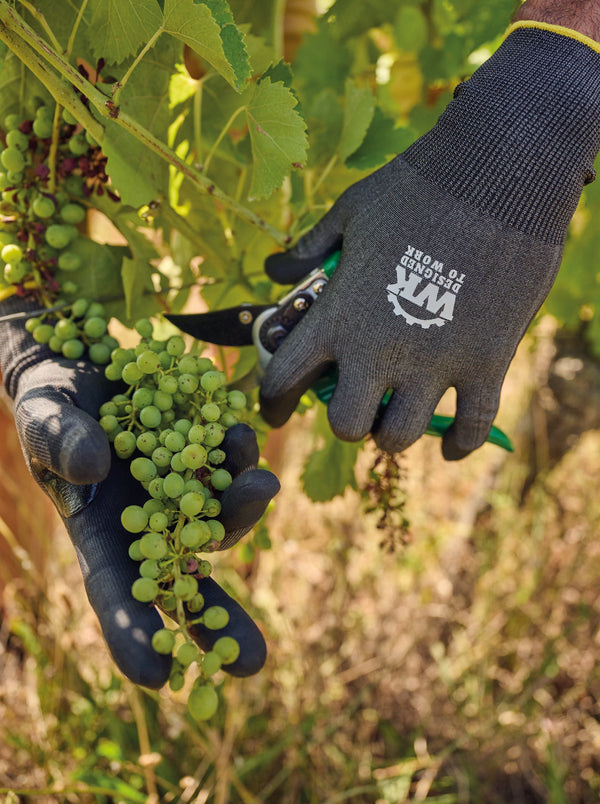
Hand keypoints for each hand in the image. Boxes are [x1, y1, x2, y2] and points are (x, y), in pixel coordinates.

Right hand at [1, 300, 278, 686]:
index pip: (115, 591)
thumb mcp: (43, 416)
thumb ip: (59, 441)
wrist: (87, 360)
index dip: (133, 634)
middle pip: (187, 578)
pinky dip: (240, 455)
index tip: (158, 678)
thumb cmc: (51, 399)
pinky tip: (243, 437)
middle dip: (218, 620)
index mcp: (101, 530)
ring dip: (244, 509)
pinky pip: (230, 462)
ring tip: (262, 484)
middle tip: (251, 662)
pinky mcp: (206, 447)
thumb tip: (95, 467)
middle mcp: (150, 519)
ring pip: (220, 518)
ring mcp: (183, 486)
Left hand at [259, 24, 599, 458]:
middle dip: (345, 421)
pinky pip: (472, 427)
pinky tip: (450, 445)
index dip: (272, 403)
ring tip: (398, 417)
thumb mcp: (348, 212)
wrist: (494, 173)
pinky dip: (459, 443)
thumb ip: (309, 249)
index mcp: (337, 316)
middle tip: (356, 404)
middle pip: (345, 425)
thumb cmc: (413, 188)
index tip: (274, 410)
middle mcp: (378, 350)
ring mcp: (434, 363)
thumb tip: (273, 269)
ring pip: (400, 437)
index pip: (283, 380)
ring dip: (393, 433)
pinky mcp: (486, 362)